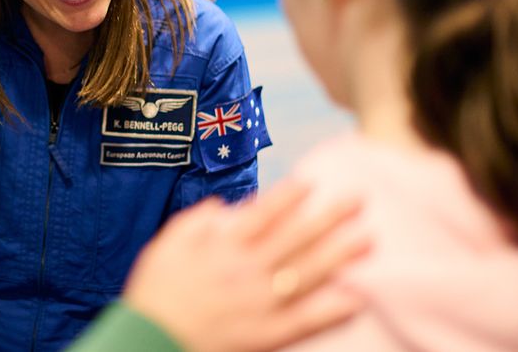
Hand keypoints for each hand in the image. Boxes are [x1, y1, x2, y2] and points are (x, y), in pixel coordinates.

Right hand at [122, 181, 367, 351]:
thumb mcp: (166, 244)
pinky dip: (332, 309)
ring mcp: (260, 303)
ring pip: (308, 273)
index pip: (264, 213)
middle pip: (295, 238)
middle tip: (358, 201)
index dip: (290, 196)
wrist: (150, 341)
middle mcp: (246, 269)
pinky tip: (355, 296)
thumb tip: (224, 206)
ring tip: (367, 240)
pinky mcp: (267, 335)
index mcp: (223, 246)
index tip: (312, 182)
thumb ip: (197, 221)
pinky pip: (306, 319)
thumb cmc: (155, 291)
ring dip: (340, 255)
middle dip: (329, 218)